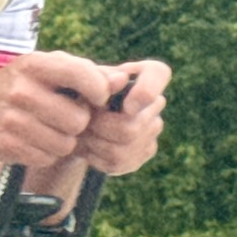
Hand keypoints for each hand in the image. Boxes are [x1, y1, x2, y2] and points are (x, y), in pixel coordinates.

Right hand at [0, 51, 111, 166]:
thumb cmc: (27, 84)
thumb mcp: (52, 69)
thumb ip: (90, 73)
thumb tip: (123, 80)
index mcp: (35, 64)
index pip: (82, 76)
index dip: (99, 91)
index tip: (98, 98)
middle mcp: (20, 90)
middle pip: (78, 120)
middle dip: (79, 123)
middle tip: (68, 118)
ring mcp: (9, 119)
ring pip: (64, 144)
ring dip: (65, 141)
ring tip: (53, 131)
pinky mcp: (4, 145)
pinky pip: (46, 158)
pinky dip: (47, 154)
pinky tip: (37, 142)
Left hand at [73, 60, 169, 175]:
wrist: (77, 119)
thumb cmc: (81, 93)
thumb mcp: (83, 82)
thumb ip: (100, 78)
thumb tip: (121, 79)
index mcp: (149, 73)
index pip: (159, 74)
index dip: (144, 93)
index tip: (125, 106)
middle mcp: (157, 102)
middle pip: (129, 128)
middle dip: (97, 128)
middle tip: (80, 123)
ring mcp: (153, 129)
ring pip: (120, 149)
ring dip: (92, 143)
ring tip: (79, 134)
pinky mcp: (145, 152)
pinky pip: (117, 162)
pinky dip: (94, 156)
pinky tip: (87, 146)